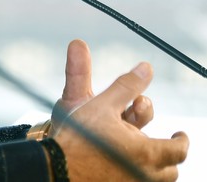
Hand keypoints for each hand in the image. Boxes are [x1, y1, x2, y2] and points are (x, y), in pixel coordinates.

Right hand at [51, 40, 188, 180]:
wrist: (55, 168)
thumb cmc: (77, 137)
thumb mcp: (101, 104)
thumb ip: (126, 87)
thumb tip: (146, 67)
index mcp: (146, 151)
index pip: (178, 149)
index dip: (181, 141)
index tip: (178, 134)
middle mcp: (143, 173)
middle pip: (169, 169)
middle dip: (166, 155)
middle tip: (161, 145)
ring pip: (155, 179)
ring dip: (152, 167)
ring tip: (140, 157)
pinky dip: (135, 175)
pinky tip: (121, 166)